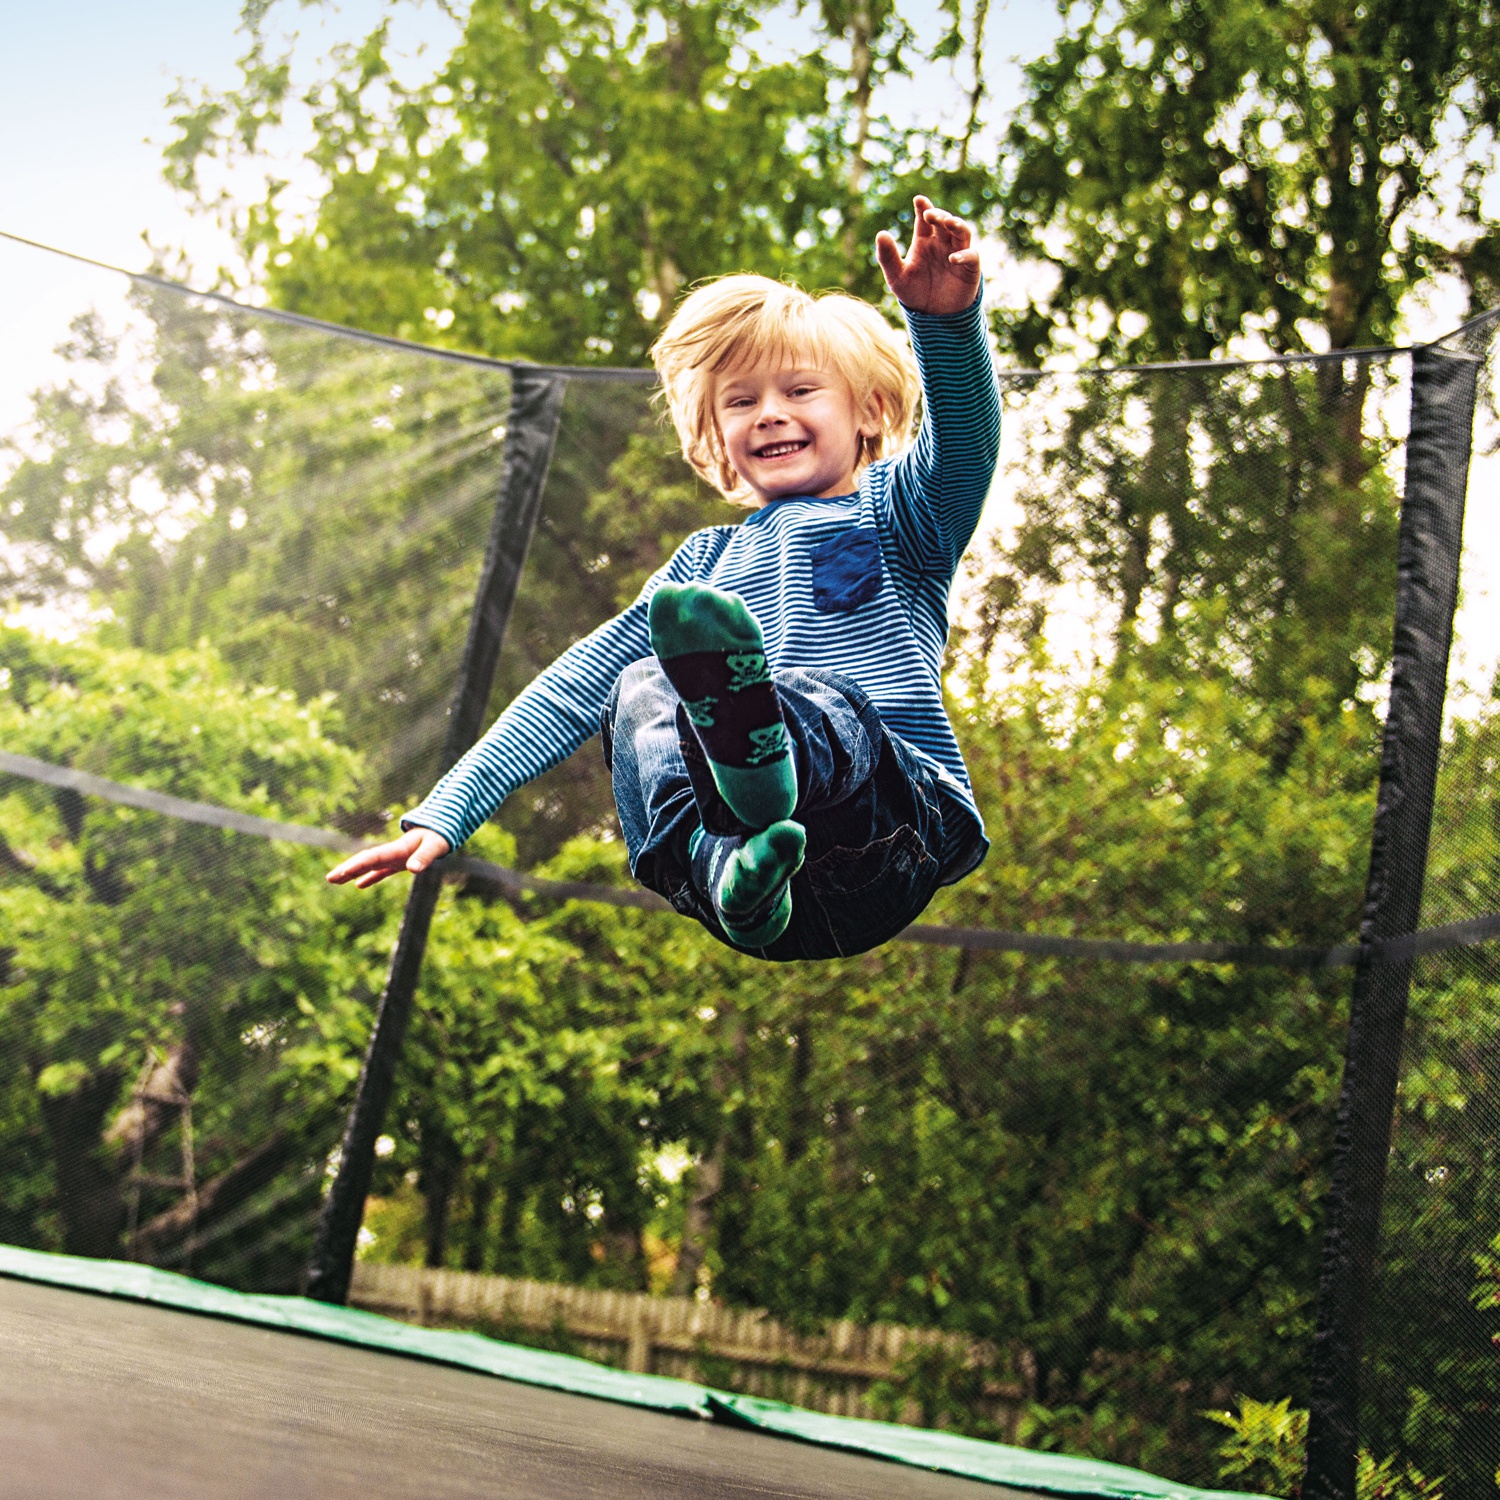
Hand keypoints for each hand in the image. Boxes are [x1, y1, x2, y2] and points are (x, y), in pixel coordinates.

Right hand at [326, 827, 451, 888]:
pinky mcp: (399, 862)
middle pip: (365, 861)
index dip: (358, 865)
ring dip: (352, 872)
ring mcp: (393, 857)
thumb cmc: (439, 836)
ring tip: (334, 881)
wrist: (442, 827)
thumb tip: (413, 869)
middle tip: (329, 878)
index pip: (373, 858)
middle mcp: (391, 853)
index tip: (343, 873)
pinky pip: (381, 871)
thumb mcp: (435, 846)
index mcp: (397, 849)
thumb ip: (424, 856)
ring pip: (369, 866)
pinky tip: (358, 886)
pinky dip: (370, 877)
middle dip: (347, 869)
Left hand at [875, 195, 979, 315]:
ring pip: (962, 231)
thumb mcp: (896, 277)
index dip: (923, 207)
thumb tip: (881, 233)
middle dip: (938, 215)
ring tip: (948, 223)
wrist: (933, 317)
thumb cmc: (914, 293)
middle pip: (944, 221)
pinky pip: (971, 255)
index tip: (919, 200)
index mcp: (924, 240)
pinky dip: (964, 255)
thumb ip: (887, 257)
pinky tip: (952, 258)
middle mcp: (941, 242)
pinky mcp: (970, 268)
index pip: (924, 218)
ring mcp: (957, 252)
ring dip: (956, 224)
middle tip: (930, 215)